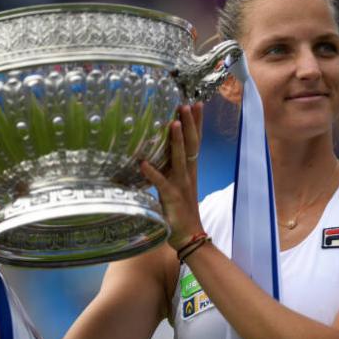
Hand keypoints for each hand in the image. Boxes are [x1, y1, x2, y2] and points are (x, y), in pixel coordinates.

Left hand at [140, 102, 204, 250]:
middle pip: (190, 145)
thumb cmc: (181, 209)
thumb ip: (170, 167)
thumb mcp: (177, 183)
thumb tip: (156, 151)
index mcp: (190, 169)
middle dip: (189, 124)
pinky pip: (160, 183)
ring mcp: (181, 185)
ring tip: (172, 123)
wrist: (190, 235)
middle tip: (186, 105)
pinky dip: (152, 173)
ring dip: (175, 141)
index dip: (197, 122)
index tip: (196, 103)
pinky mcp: (171, 197)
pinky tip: (142, 163)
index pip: (195, 141)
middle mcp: (188, 173)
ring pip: (179, 159)